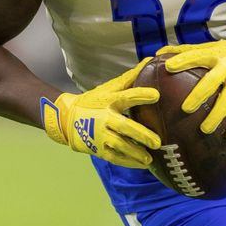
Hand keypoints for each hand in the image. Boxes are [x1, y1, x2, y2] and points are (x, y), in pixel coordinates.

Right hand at [40, 58, 160, 167]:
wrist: (68, 119)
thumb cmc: (94, 101)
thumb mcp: (109, 88)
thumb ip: (130, 78)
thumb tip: (150, 60)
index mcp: (109, 101)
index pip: (126, 96)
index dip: (140, 95)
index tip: (156, 94)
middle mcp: (104, 118)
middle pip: (124, 127)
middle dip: (141, 135)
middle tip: (157, 142)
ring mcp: (100, 135)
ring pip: (119, 145)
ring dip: (135, 153)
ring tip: (150, 158)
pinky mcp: (98, 148)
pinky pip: (114, 157)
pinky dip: (128, 162)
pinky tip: (141, 164)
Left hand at [157, 30, 225, 140]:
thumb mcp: (213, 47)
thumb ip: (187, 51)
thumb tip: (159, 53)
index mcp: (217, 55)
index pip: (197, 56)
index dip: (183, 61)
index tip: (168, 67)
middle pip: (213, 81)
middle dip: (200, 95)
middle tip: (185, 109)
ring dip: (217, 115)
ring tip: (205, 129)